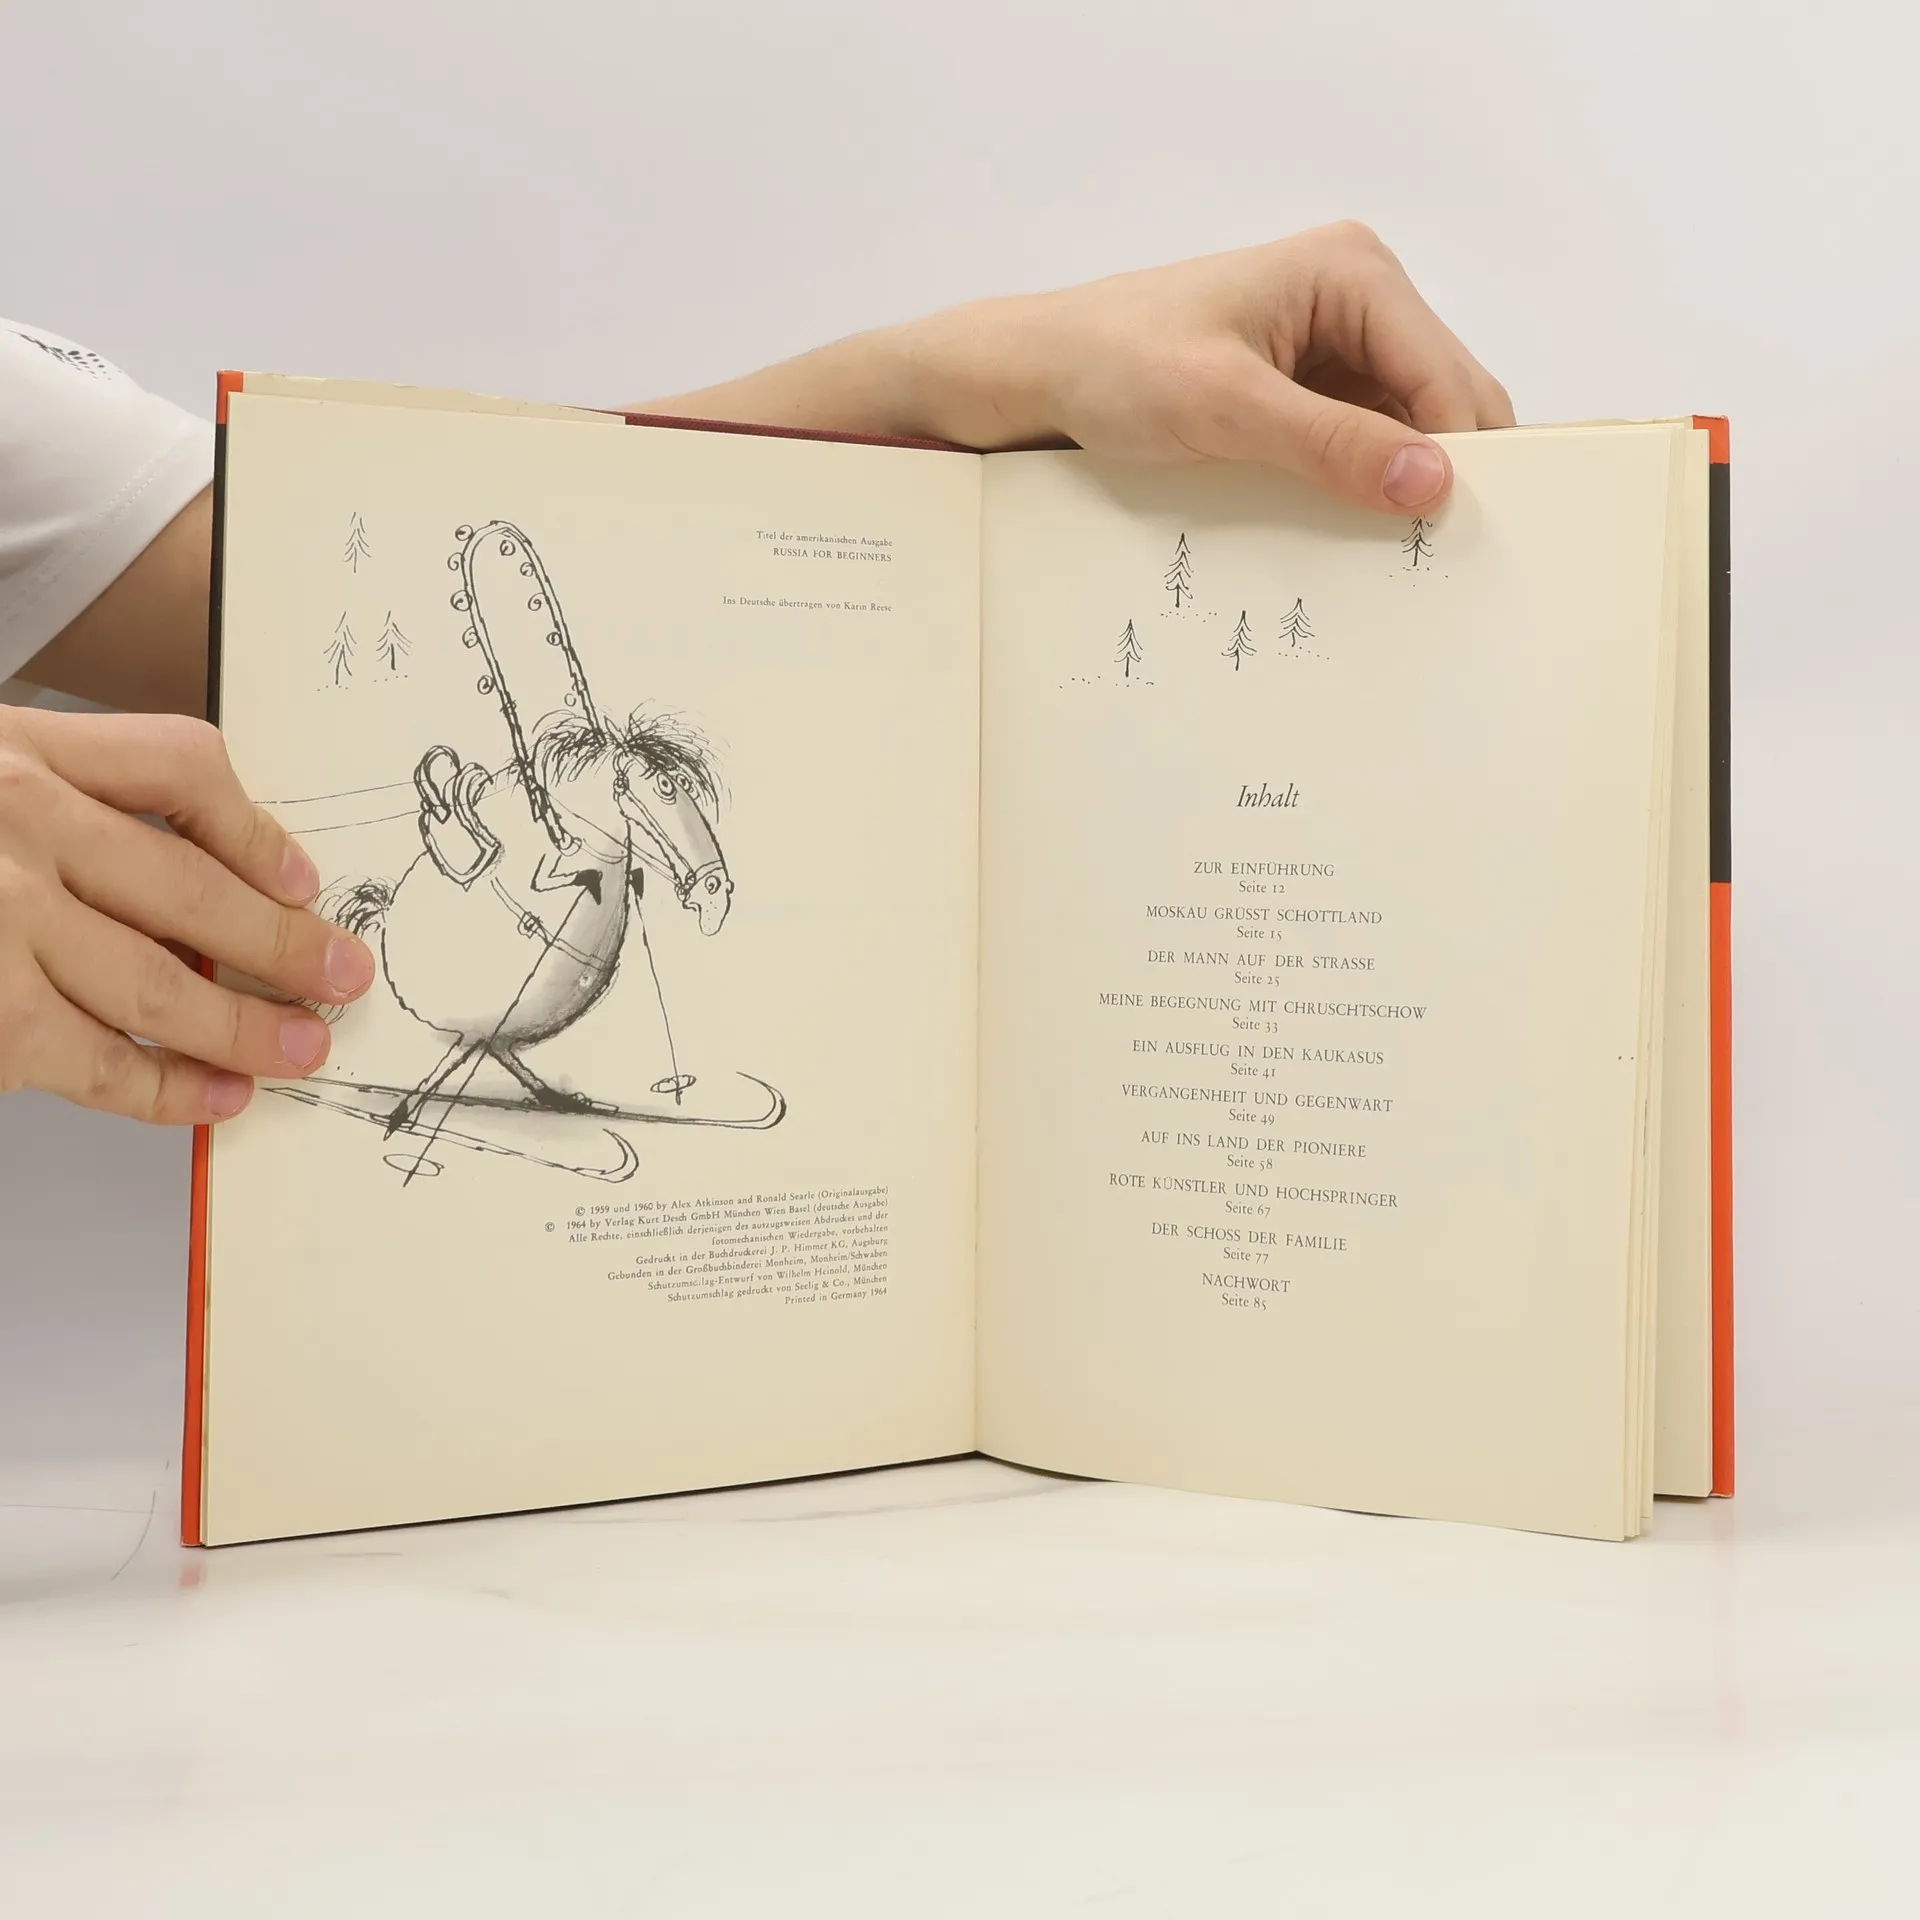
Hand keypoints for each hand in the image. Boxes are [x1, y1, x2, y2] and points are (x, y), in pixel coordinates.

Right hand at [0, 706, 374, 1123]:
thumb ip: (63, 790)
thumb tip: (203, 869)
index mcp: (16, 750)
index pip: (178, 766)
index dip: (256, 829)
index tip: (304, 879)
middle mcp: (11, 826)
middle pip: (191, 888)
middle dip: (284, 945)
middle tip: (342, 978)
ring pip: (157, 981)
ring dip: (243, 1024)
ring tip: (300, 1050)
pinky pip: (90, 1058)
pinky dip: (161, 1087)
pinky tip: (211, 1099)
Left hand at [966, 222, 1515, 510]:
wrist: (1041, 372)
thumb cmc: (1115, 364)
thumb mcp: (1225, 408)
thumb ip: (1330, 444)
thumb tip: (1431, 481)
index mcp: (1353, 272)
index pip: (1447, 374)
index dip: (1463, 455)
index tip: (1457, 537)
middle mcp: (1359, 298)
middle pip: (1443, 399)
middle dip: (1439, 470)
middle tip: (1431, 559)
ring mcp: (1335, 344)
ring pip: (1409, 427)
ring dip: (1401, 484)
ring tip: (1396, 556)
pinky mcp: (1307, 388)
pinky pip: (1362, 443)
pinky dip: (1363, 486)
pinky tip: (1353, 532)